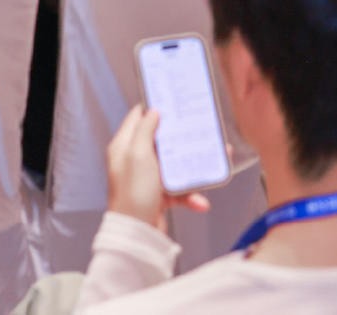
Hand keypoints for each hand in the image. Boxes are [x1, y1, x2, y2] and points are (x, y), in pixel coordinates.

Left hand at [105, 106, 208, 230]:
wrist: (137, 235)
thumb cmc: (134, 193)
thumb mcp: (138, 154)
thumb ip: (145, 130)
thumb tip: (152, 111)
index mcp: (124, 147)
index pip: (137, 118)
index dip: (153, 107)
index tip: (172, 100)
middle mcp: (135, 161)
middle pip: (161, 141)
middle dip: (181, 137)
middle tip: (198, 128)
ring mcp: (148, 179)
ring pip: (175, 165)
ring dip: (193, 169)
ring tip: (211, 166)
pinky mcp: (159, 197)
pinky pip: (180, 190)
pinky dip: (191, 196)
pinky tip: (200, 201)